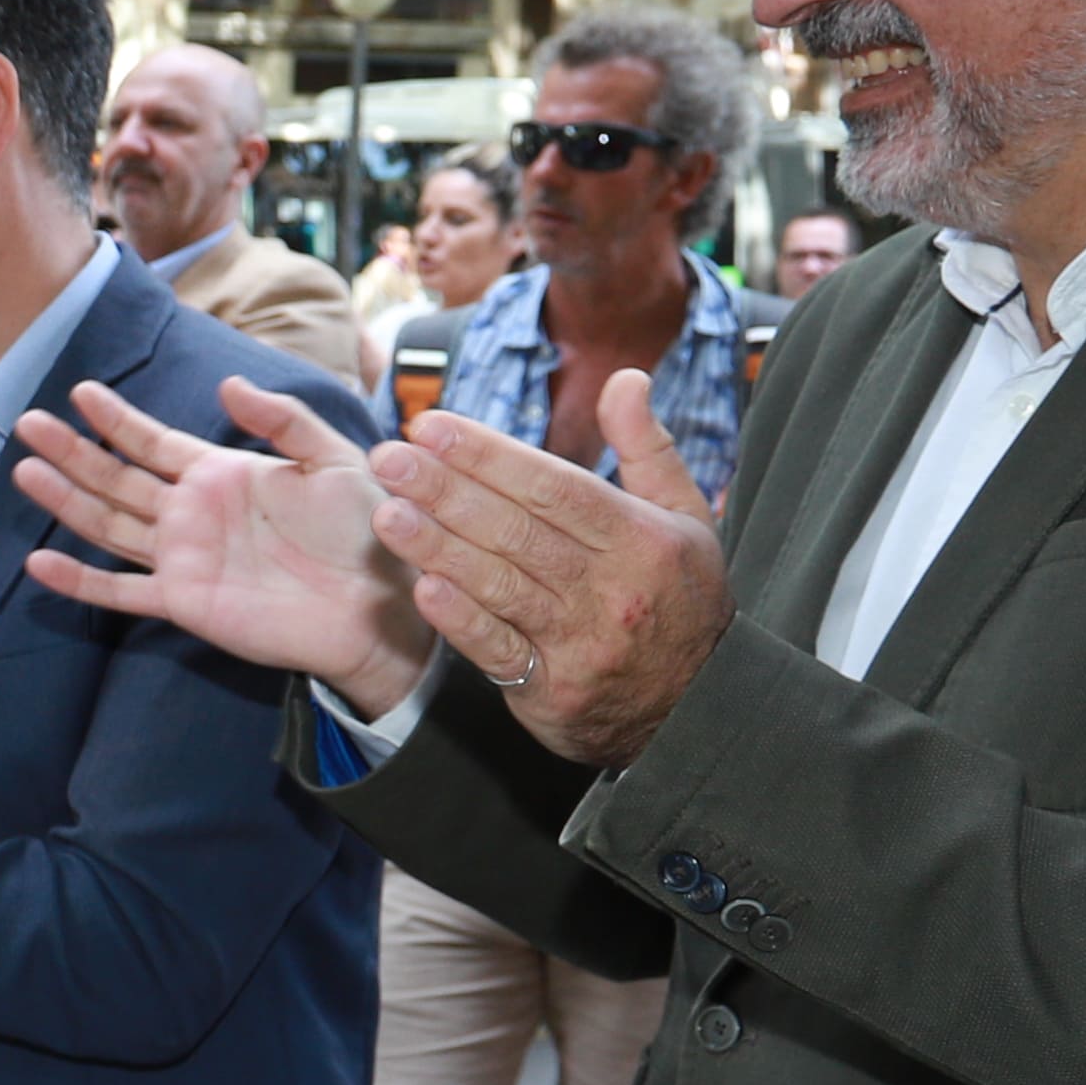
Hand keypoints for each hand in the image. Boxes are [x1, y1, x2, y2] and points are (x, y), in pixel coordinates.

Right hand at [15, 373, 434, 703]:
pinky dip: (79, 581)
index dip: (117, 419)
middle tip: (28, 423)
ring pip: (108, 524)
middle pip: (116, 478)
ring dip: (66, 499)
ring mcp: (183, 559)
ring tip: (26, 470)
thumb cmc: (366, 530)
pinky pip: (121, 592)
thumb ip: (282, 419)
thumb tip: (226, 385)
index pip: (154, 442)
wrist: (379, 603)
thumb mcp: (332, 457)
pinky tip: (40, 563)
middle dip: (73, 451)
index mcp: (221, 475)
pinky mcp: (184, 602)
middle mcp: (191, 514)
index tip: (82, 392)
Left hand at [369, 375, 729, 764]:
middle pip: (518, 531)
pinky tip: (421, 588)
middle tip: (387, 458)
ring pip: (500, 586)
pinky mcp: (553, 691)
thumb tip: (626, 378)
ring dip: (438, 548)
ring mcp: (581, 643)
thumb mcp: (684, 518)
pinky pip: (499, 651)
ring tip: (386, 513)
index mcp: (641, 539)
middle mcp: (611, 590)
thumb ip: (647, 447)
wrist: (699, 706)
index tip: (432, 425)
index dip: (490, 455)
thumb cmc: (680, 596)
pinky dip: (460, 620)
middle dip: (446, 491)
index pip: (555, 487)